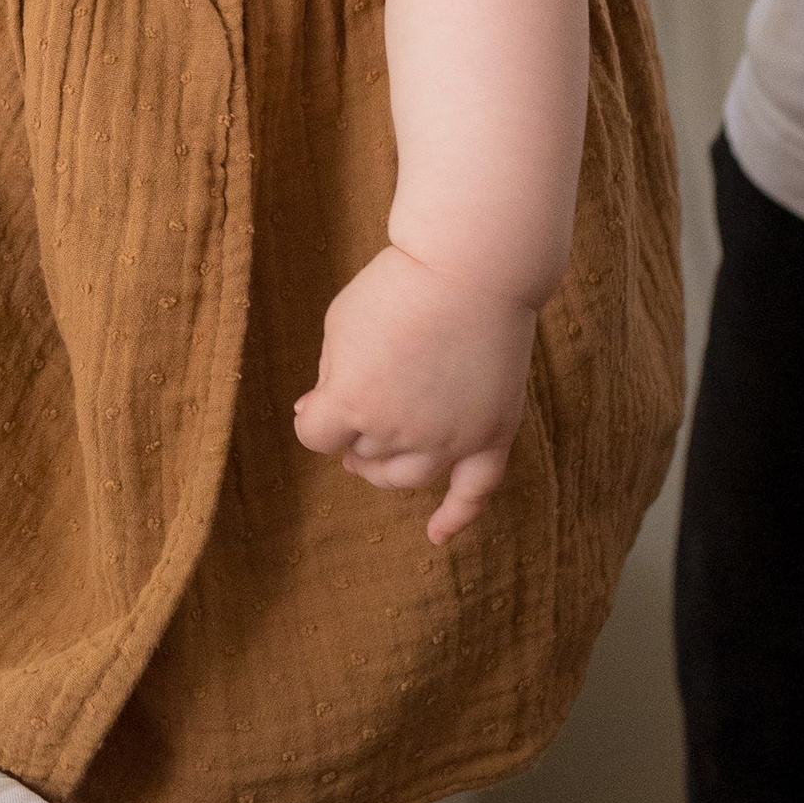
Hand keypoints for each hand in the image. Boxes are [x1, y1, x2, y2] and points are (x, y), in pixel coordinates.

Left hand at [294, 241, 537, 543]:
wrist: (470, 268)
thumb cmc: (396, 288)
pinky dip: (456, 517)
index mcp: (353, 403)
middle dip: (354, 438)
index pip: (317, 439)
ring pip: (408, 478)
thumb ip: (327, 377)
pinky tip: (436, 535)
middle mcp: (400, 431)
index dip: (318, 420)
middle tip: (362, 411)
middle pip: (362, 458)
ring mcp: (450, 438)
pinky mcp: (492, 433)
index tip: (324, 400)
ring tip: (382, 451)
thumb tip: (312, 414)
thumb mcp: (339, 326)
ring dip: (388, 469)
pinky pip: (476, 492)